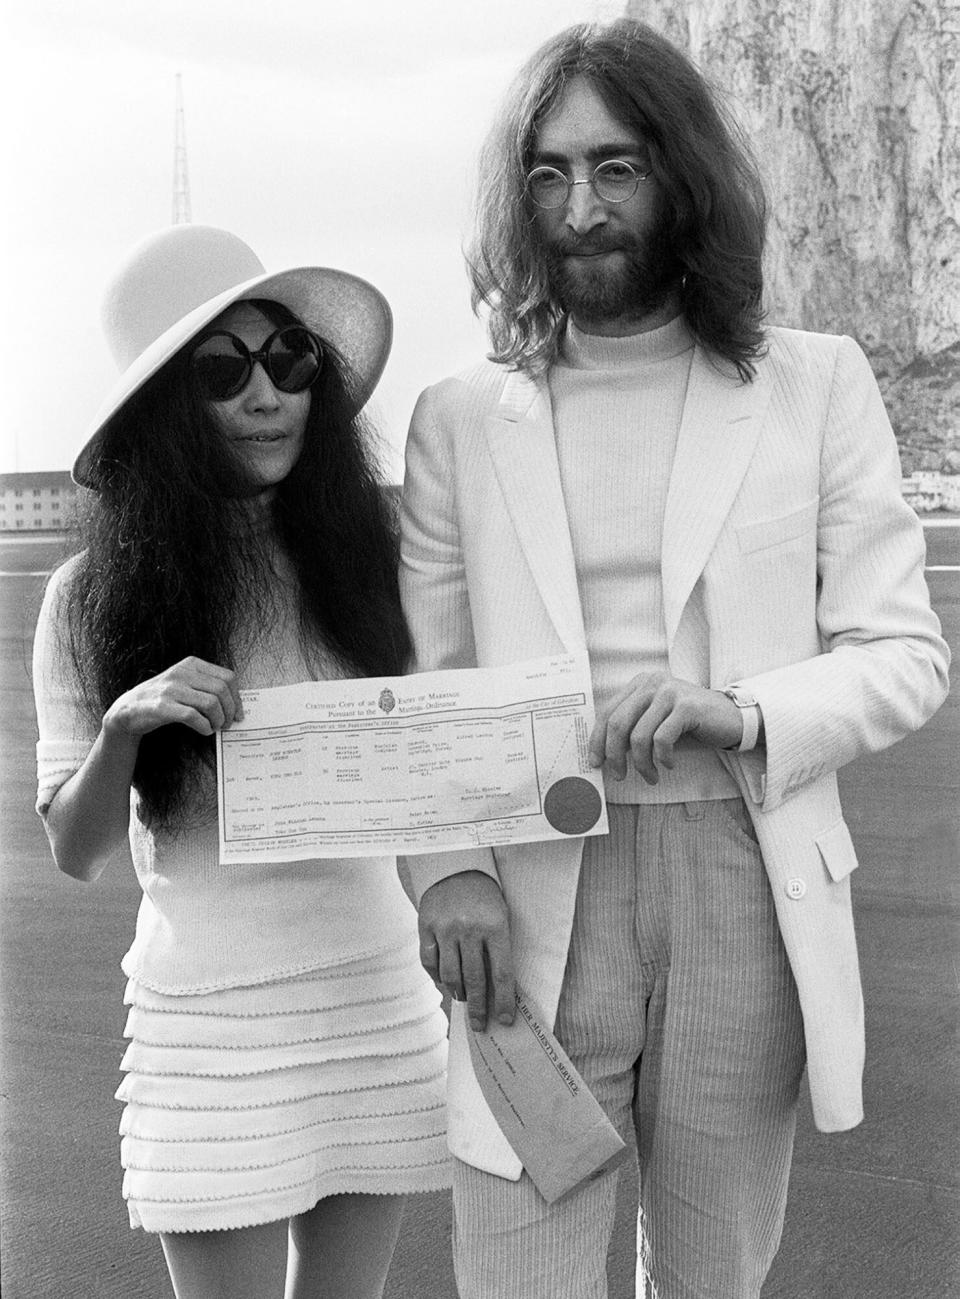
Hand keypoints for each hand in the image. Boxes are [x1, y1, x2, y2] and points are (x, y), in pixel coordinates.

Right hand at [102, 657, 241, 741]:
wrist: (128, 710)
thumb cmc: (162, 698)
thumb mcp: (184, 683)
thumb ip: (206, 687)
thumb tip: (235, 704)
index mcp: (191, 664)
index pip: (227, 677)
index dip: (237, 698)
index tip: (238, 713)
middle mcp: (182, 672)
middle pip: (221, 690)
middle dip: (229, 711)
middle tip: (227, 724)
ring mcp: (171, 688)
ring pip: (210, 703)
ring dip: (218, 720)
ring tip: (215, 727)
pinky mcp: (162, 706)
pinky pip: (193, 716)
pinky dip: (204, 726)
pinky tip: (204, 730)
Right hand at [418, 871, 515, 1032]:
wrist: (457, 867)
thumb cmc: (485, 898)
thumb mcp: (501, 918)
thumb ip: (498, 950)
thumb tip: (496, 991)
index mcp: (495, 927)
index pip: (501, 974)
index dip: (504, 1001)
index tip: (505, 1020)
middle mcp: (469, 929)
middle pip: (474, 980)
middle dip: (478, 1007)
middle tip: (479, 1024)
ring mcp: (445, 928)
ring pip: (449, 974)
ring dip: (458, 992)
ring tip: (463, 999)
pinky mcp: (426, 926)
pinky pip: (429, 961)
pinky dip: (437, 976)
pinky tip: (444, 982)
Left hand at [589, 671, 741, 782]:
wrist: (731, 717)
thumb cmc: (690, 723)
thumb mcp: (656, 719)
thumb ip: (633, 727)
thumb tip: (606, 754)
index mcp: (640, 684)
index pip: (607, 712)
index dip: (597, 740)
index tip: (596, 762)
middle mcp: (652, 683)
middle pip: (618, 723)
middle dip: (615, 755)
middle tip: (619, 775)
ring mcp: (670, 692)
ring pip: (639, 736)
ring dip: (642, 764)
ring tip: (651, 777)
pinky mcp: (687, 706)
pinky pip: (662, 739)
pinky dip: (663, 758)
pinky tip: (669, 764)